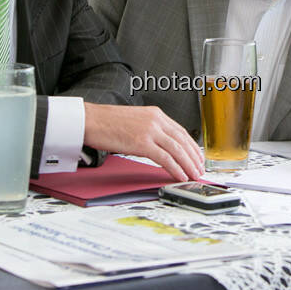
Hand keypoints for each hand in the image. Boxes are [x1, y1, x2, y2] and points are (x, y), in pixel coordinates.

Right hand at [83, 103, 204, 180]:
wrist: (90, 120)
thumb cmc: (106, 122)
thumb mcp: (134, 120)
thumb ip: (149, 130)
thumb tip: (159, 145)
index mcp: (155, 114)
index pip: (181, 131)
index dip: (192, 146)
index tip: (197, 156)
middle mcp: (156, 120)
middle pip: (183, 141)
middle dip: (194, 157)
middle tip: (200, 169)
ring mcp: (150, 131)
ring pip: (178, 150)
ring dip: (189, 165)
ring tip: (194, 175)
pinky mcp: (142, 143)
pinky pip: (165, 159)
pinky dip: (176, 169)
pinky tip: (181, 176)